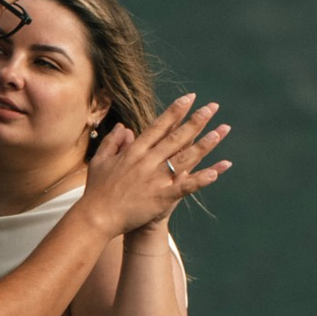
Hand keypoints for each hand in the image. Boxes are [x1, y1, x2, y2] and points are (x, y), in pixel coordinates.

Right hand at [82, 92, 231, 235]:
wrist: (96, 217)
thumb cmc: (96, 190)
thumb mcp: (101, 160)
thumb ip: (113, 142)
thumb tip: (124, 128)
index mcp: (135, 151)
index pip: (159, 126)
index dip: (175, 111)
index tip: (189, 98)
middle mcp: (147, 161)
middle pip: (177, 137)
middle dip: (196, 121)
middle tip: (212, 107)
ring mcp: (156, 179)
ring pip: (185, 158)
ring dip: (204, 144)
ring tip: (220, 132)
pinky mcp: (161, 197)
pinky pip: (185, 187)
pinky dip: (201, 179)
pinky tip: (216, 172)